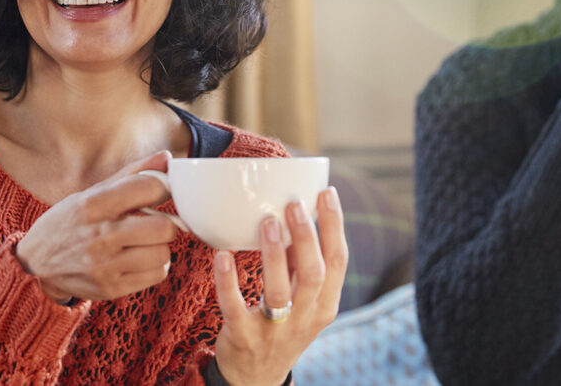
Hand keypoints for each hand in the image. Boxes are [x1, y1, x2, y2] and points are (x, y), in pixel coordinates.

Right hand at [15, 151, 178, 303]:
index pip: (149, 189)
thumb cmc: (68, 223)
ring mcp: (104, 266)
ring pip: (163, 253)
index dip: (162, 188)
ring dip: (158, 246)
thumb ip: (131, 175)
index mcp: (92, 205)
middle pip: (163, 228)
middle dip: (164, 223)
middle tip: (152, 222)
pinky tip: (138, 259)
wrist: (35, 264)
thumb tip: (167, 157)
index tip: (157, 193)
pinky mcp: (111, 289)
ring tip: (142, 243)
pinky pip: (157, 274)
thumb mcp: (91, 194)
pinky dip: (154, 265)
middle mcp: (98, 236)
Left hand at [212, 187, 347, 385]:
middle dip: (306, 237)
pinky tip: (222, 255)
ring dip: (273, 255)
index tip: (326, 193)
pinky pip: (235, 307)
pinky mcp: (245, 337)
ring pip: (280, 291)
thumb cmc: (281, 326)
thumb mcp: (303, 301)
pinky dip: (228, 281)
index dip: (335, 226)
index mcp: (325, 304)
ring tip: (266, 222)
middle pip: (314, 273)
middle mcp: (306, 317)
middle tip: (294, 204)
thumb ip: (300, 264)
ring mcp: (276, 330)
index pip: (339, 262)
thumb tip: (295, 214)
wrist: (257, 378)